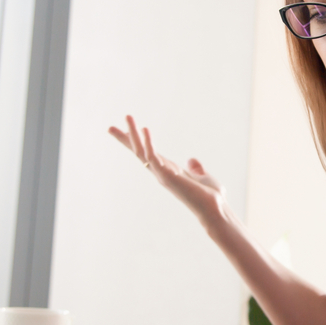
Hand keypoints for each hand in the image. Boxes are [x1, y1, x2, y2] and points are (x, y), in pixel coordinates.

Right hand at [108, 115, 226, 225]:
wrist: (215, 208)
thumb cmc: (211, 197)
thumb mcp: (204, 177)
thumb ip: (196, 169)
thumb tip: (192, 160)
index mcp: (168, 171)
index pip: (148, 154)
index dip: (138, 143)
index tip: (127, 132)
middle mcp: (161, 172)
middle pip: (139, 152)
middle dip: (125, 139)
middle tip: (110, 128)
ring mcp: (162, 174)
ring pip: (142, 151)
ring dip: (133, 134)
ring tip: (128, 116)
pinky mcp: (167, 175)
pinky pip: (154, 156)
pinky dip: (148, 142)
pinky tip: (145, 128)